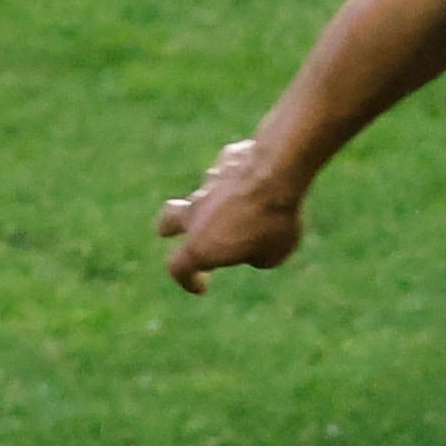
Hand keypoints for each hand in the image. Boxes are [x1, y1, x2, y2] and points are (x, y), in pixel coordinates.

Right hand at [158, 135, 308, 293]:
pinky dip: (240, 178)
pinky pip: (229, 171)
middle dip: (169, 228)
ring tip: (244, 206)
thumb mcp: (273, 254)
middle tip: (176, 233)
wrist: (277, 171)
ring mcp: (209, 183)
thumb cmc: (273, 220)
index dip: (187, 280)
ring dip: (216, 201)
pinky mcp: (227, 159)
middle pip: (168, 219)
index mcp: (199, 246)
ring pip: (204, 192)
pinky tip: (262, 179)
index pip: (179, 268)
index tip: (202, 286)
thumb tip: (255, 247)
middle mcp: (196, 214)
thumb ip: (257, 256)